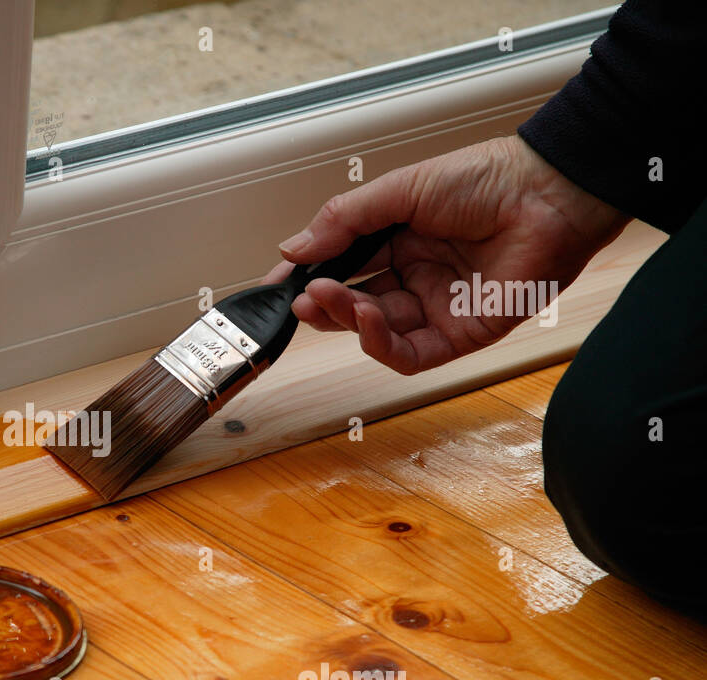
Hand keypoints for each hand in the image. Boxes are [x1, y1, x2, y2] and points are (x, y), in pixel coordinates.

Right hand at [264, 135, 630, 373]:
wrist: (548, 191)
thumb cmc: (490, 179)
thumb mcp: (401, 190)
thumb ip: (344, 220)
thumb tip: (293, 248)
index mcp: (400, 243)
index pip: (342, 269)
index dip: (309, 278)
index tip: (277, 283)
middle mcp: (415, 278)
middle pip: (353, 306)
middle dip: (320, 305)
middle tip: (299, 296)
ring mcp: (436, 309)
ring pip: (374, 332)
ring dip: (345, 319)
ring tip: (325, 298)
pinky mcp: (460, 335)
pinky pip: (409, 354)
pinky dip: (380, 343)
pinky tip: (367, 318)